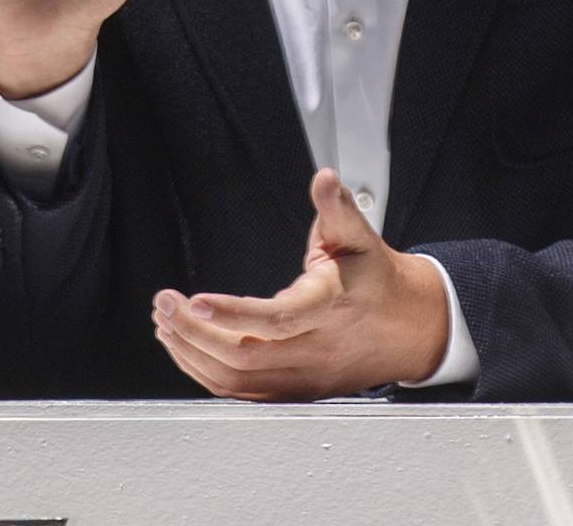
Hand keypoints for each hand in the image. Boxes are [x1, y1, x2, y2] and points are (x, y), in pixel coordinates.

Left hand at [152, 169, 451, 399]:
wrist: (408, 328)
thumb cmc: (376, 279)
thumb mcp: (361, 235)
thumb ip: (337, 206)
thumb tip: (324, 178)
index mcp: (328, 307)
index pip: (277, 318)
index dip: (233, 314)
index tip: (196, 299)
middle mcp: (314, 348)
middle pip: (244, 354)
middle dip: (195, 332)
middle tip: (164, 305)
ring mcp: (303, 376)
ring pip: (237, 380)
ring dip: (193, 354)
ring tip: (165, 324)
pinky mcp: (294, 392)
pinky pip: (242, 394)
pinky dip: (206, 375)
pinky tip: (186, 349)